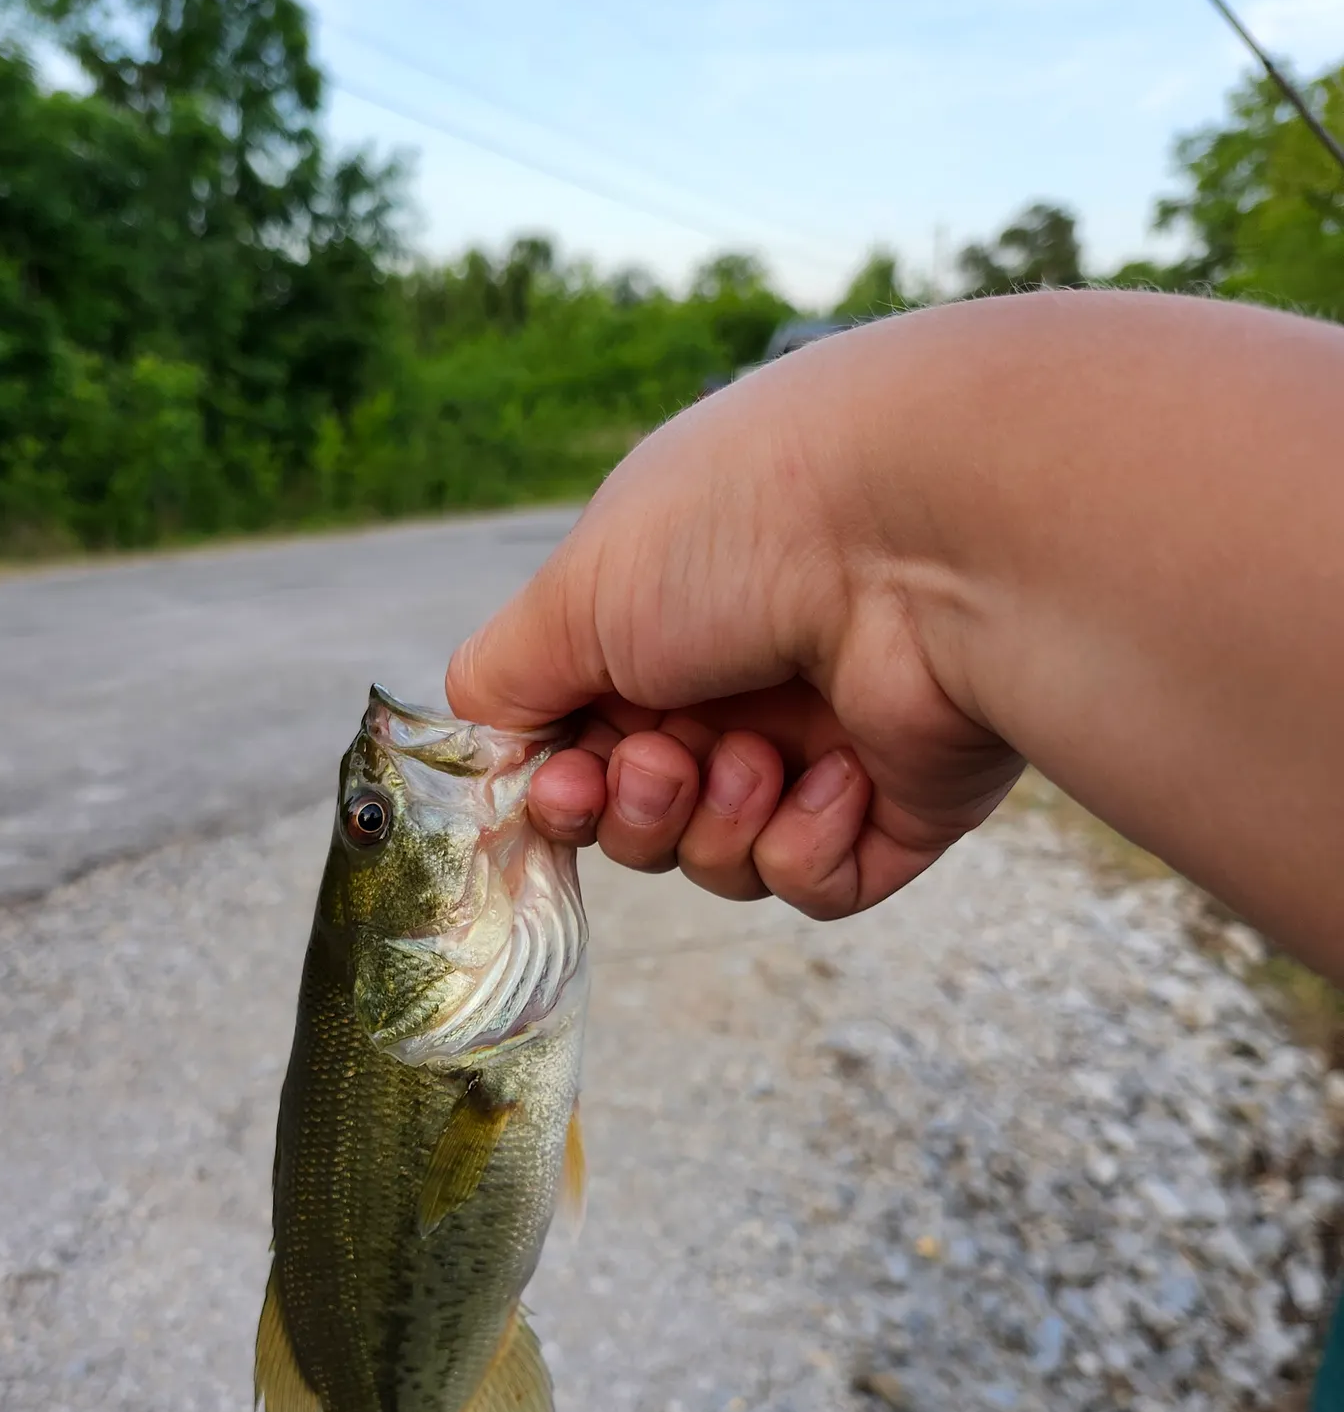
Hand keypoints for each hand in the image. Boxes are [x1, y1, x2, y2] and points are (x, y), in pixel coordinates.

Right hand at [446, 332, 1024, 918]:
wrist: (925, 529)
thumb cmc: (733, 532)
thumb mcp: (574, 593)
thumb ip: (503, 678)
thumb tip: (486, 748)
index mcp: (665, 623)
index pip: (587, 741)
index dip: (563, 785)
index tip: (561, 785)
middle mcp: (742, 680)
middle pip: (646, 813)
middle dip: (638, 809)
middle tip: (665, 762)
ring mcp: (824, 742)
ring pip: (722, 857)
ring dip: (718, 823)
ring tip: (755, 759)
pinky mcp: (901, 804)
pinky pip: (817, 882)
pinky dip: (806, 845)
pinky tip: (834, 778)